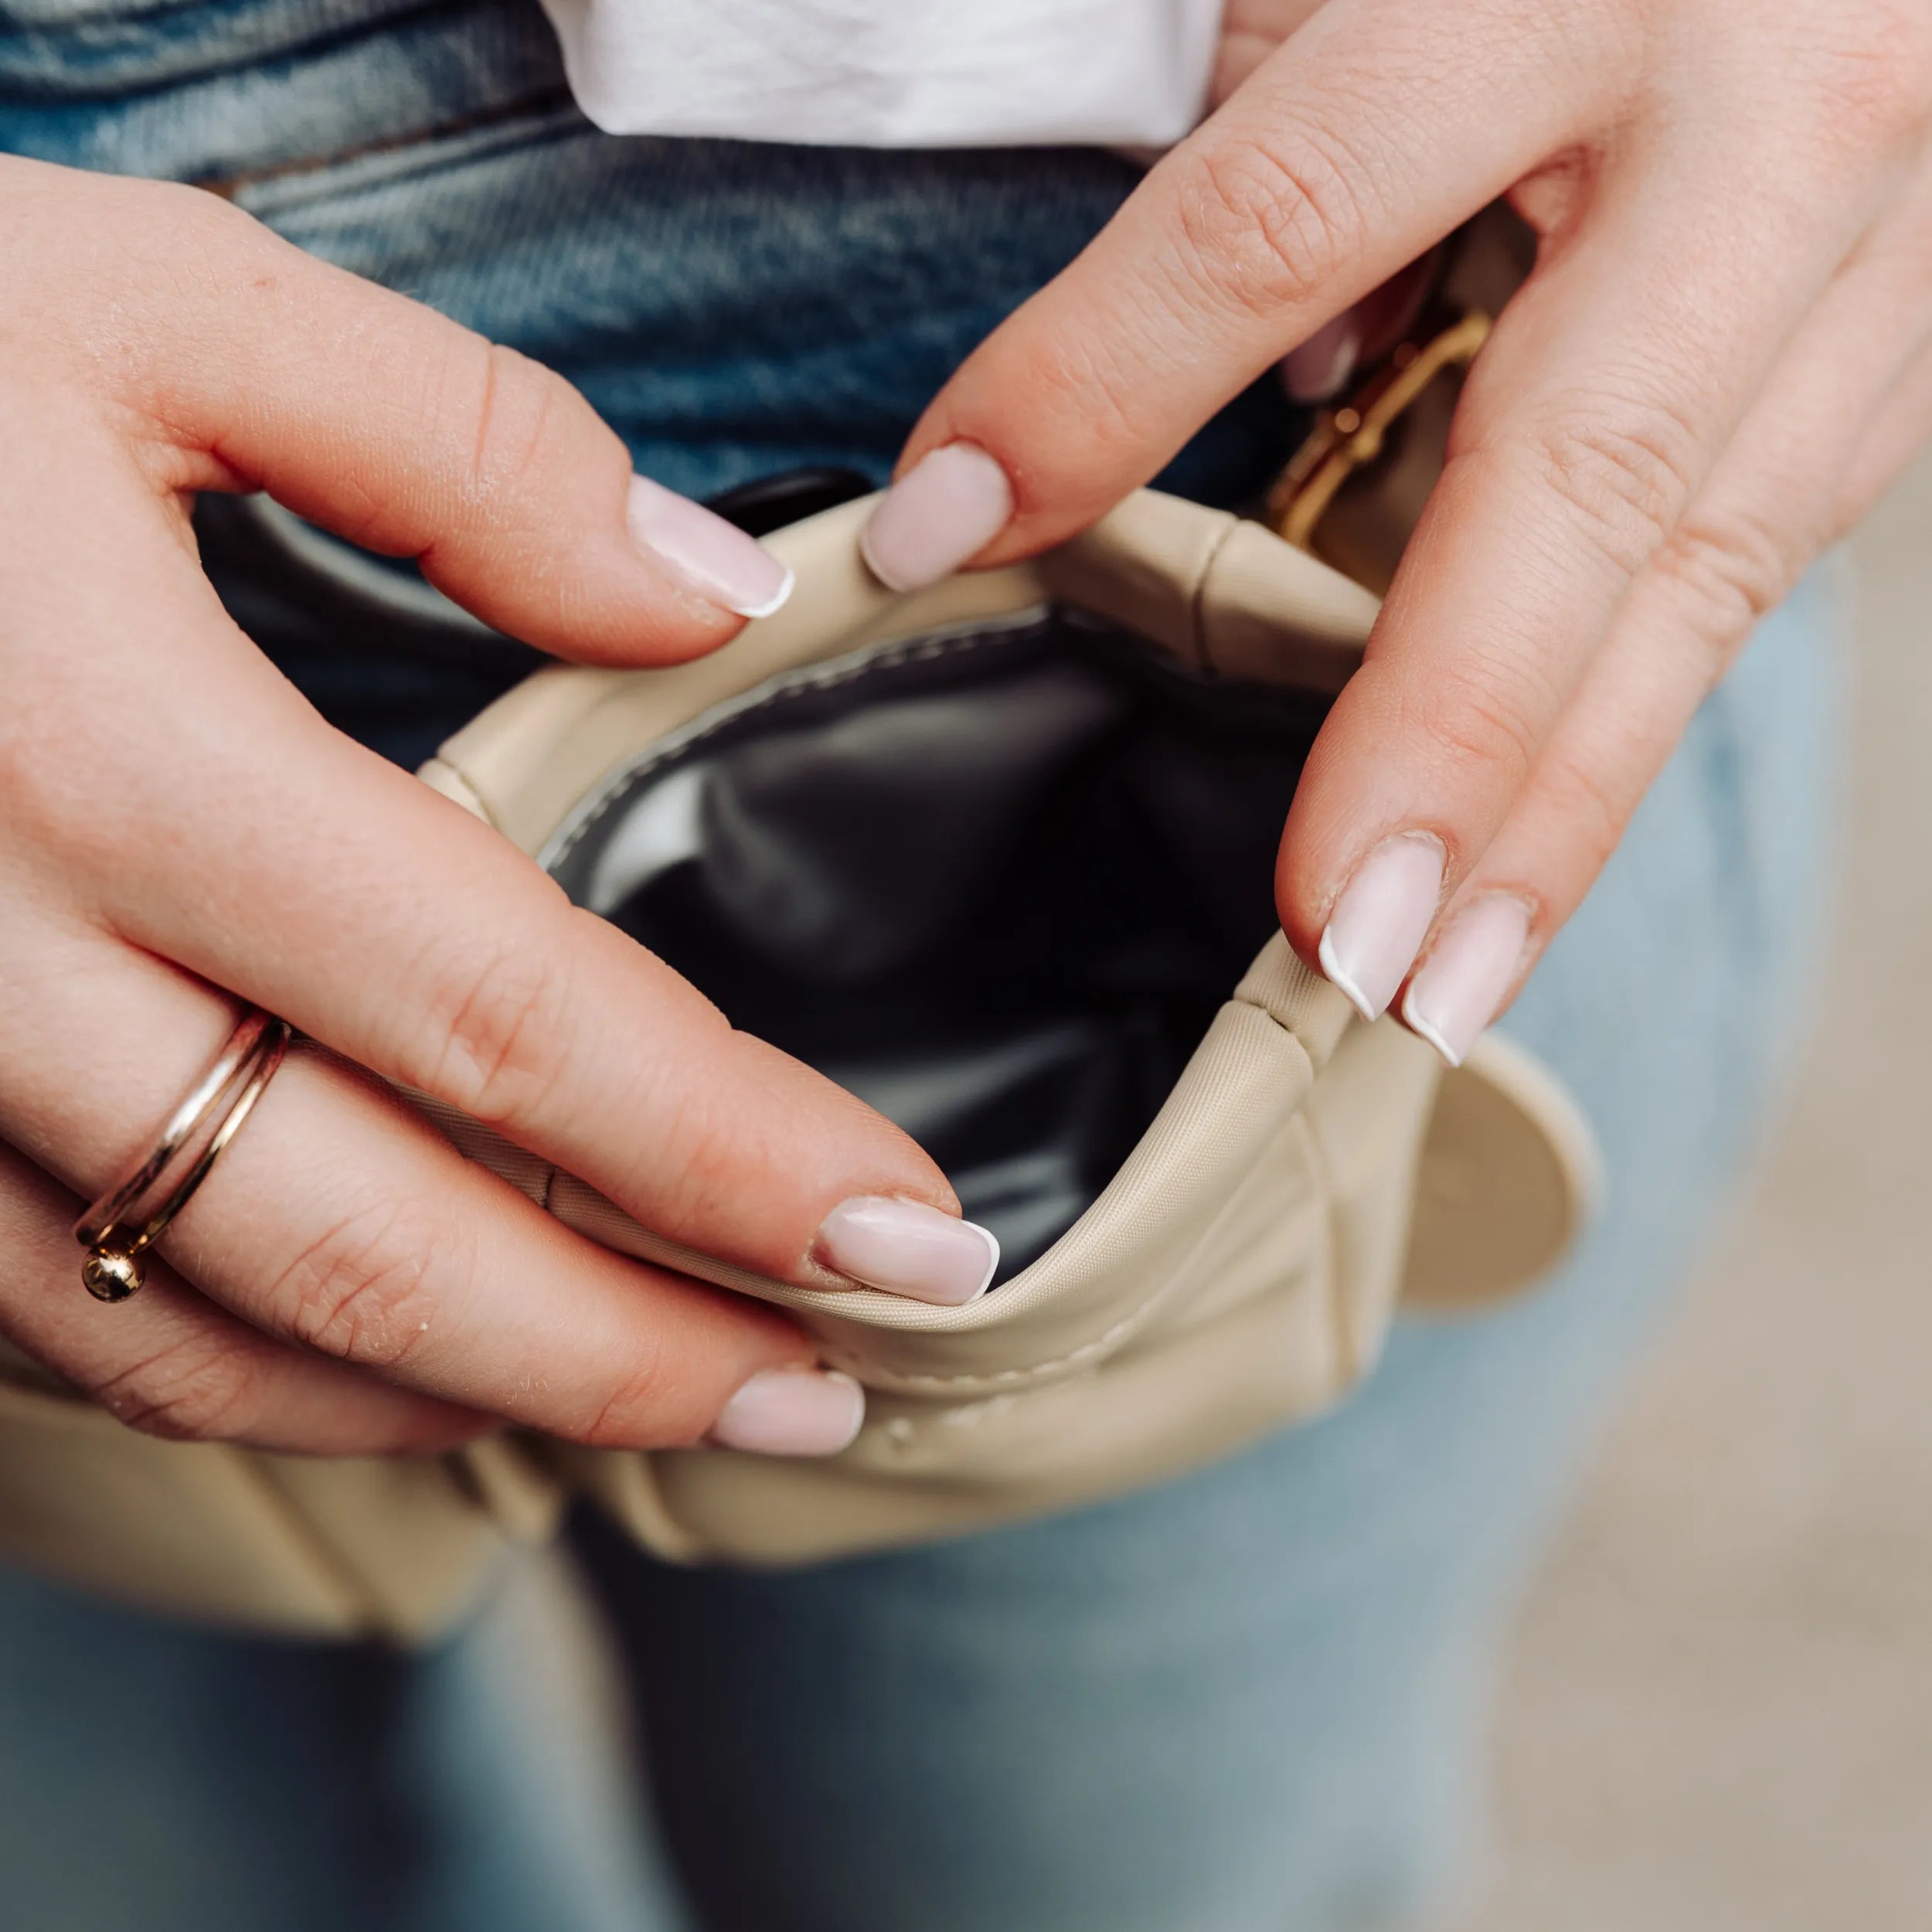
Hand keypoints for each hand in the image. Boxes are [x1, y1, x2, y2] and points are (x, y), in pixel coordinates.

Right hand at [0, 157, 996, 1461]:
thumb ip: (461, 449)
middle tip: (829, 1389)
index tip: (909, 1237)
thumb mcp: (147, 304)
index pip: (509, 1021)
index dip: (734, 1159)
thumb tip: (708, 597)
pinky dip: (247, 1375)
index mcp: (103, 756)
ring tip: (657, 1403)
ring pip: (201, 1345)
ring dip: (456, 1404)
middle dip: (632, 1357)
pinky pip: (48, 1322)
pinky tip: (389, 1361)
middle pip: (378, 1255)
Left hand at [862, 0, 1931, 1061]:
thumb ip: (1298, 119)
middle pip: (1584, 472)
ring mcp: (1885, 238)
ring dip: (1569, 794)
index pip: (1282, 219)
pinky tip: (1544, 836)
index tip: (946, 530)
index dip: (1101, 387)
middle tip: (1348, 940)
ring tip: (1449, 976)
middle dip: (1449, 730)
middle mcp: (1770, 109)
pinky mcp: (1911, 334)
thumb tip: (1261, 377)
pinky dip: (1638, 703)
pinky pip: (1767, 541)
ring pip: (1714, 562)